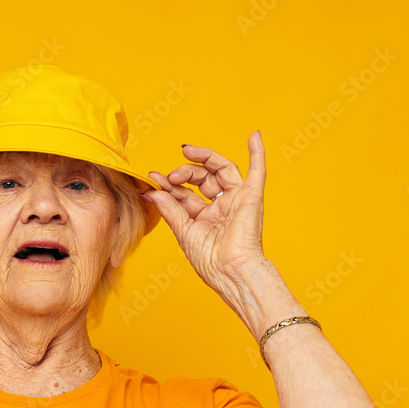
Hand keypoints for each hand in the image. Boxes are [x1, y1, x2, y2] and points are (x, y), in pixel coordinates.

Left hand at [143, 131, 266, 302]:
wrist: (230, 271)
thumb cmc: (210, 261)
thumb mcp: (183, 230)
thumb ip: (169, 208)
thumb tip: (151, 191)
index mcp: (205, 217)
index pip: (186, 193)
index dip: (170, 183)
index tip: (153, 177)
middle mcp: (222, 207)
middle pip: (203, 178)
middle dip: (184, 172)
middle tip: (170, 174)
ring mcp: (237, 200)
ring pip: (221, 169)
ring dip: (204, 158)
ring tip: (187, 152)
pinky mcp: (251, 197)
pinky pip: (257, 171)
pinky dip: (257, 153)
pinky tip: (254, 135)